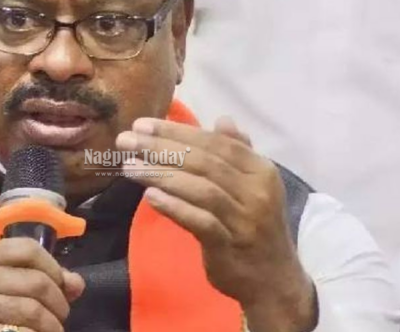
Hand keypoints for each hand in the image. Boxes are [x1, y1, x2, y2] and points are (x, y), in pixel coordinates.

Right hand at [0, 238, 84, 331]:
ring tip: (52, 331)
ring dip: (52, 326)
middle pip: (36, 281)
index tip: (61, 286)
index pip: (27, 248)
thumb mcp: (2, 287)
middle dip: (59, 303)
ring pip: (32, 309)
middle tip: (60, 317)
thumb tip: (76, 283)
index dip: (54, 267)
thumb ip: (39, 278)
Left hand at [116, 116, 316, 331]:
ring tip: (129, 167)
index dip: (177, 131)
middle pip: (204, 162)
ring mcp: (245, 220)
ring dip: (162, 175)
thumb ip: (238, 152)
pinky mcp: (230, 246)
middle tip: (126, 141)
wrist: (273, 280)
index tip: (141, 125)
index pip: (215, 143)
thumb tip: (223, 120)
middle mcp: (257, 192)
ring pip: (201, 189)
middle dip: (162, 148)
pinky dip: (175, 207)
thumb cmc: (255, 226)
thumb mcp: (253, 186)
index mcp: (261, 170)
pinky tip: (150, 196)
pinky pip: (201, 222)